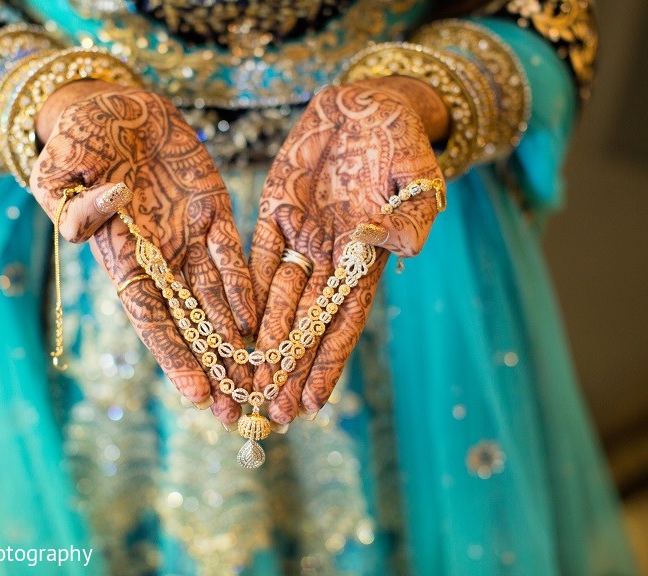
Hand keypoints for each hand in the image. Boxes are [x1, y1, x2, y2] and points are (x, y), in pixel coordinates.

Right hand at [30, 81, 256, 423]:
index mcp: (119, 256)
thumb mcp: (61, 166)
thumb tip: (107, 213)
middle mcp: (158, 257)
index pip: (151, 318)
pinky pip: (234, 255)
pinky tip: (264, 319)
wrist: (112, 104)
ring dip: (239, 339)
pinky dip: (247, 285)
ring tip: (263, 379)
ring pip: (218, 299)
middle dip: (214, 367)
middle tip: (241, 411)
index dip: (175, 356)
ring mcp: (188, 237)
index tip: (199, 395)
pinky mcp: (213, 211)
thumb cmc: (77, 136)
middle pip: (191, 323)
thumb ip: (73, 203)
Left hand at [248, 77, 446, 424]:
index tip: (311, 404)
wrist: (369, 102)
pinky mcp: (274, 210)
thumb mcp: (417, 176)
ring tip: (246, 381)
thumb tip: (402, 252)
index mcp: (367, 258)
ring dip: (263, 340)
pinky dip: (243, 289)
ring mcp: (300, 235)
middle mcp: (331, 256)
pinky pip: (254, 255)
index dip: (327, 362)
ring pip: (276, 298)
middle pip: (305, 322)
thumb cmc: (402, 139)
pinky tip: (229, 324)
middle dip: (288, 367)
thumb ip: (410, 216)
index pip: (343, 320)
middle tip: (268, 412)